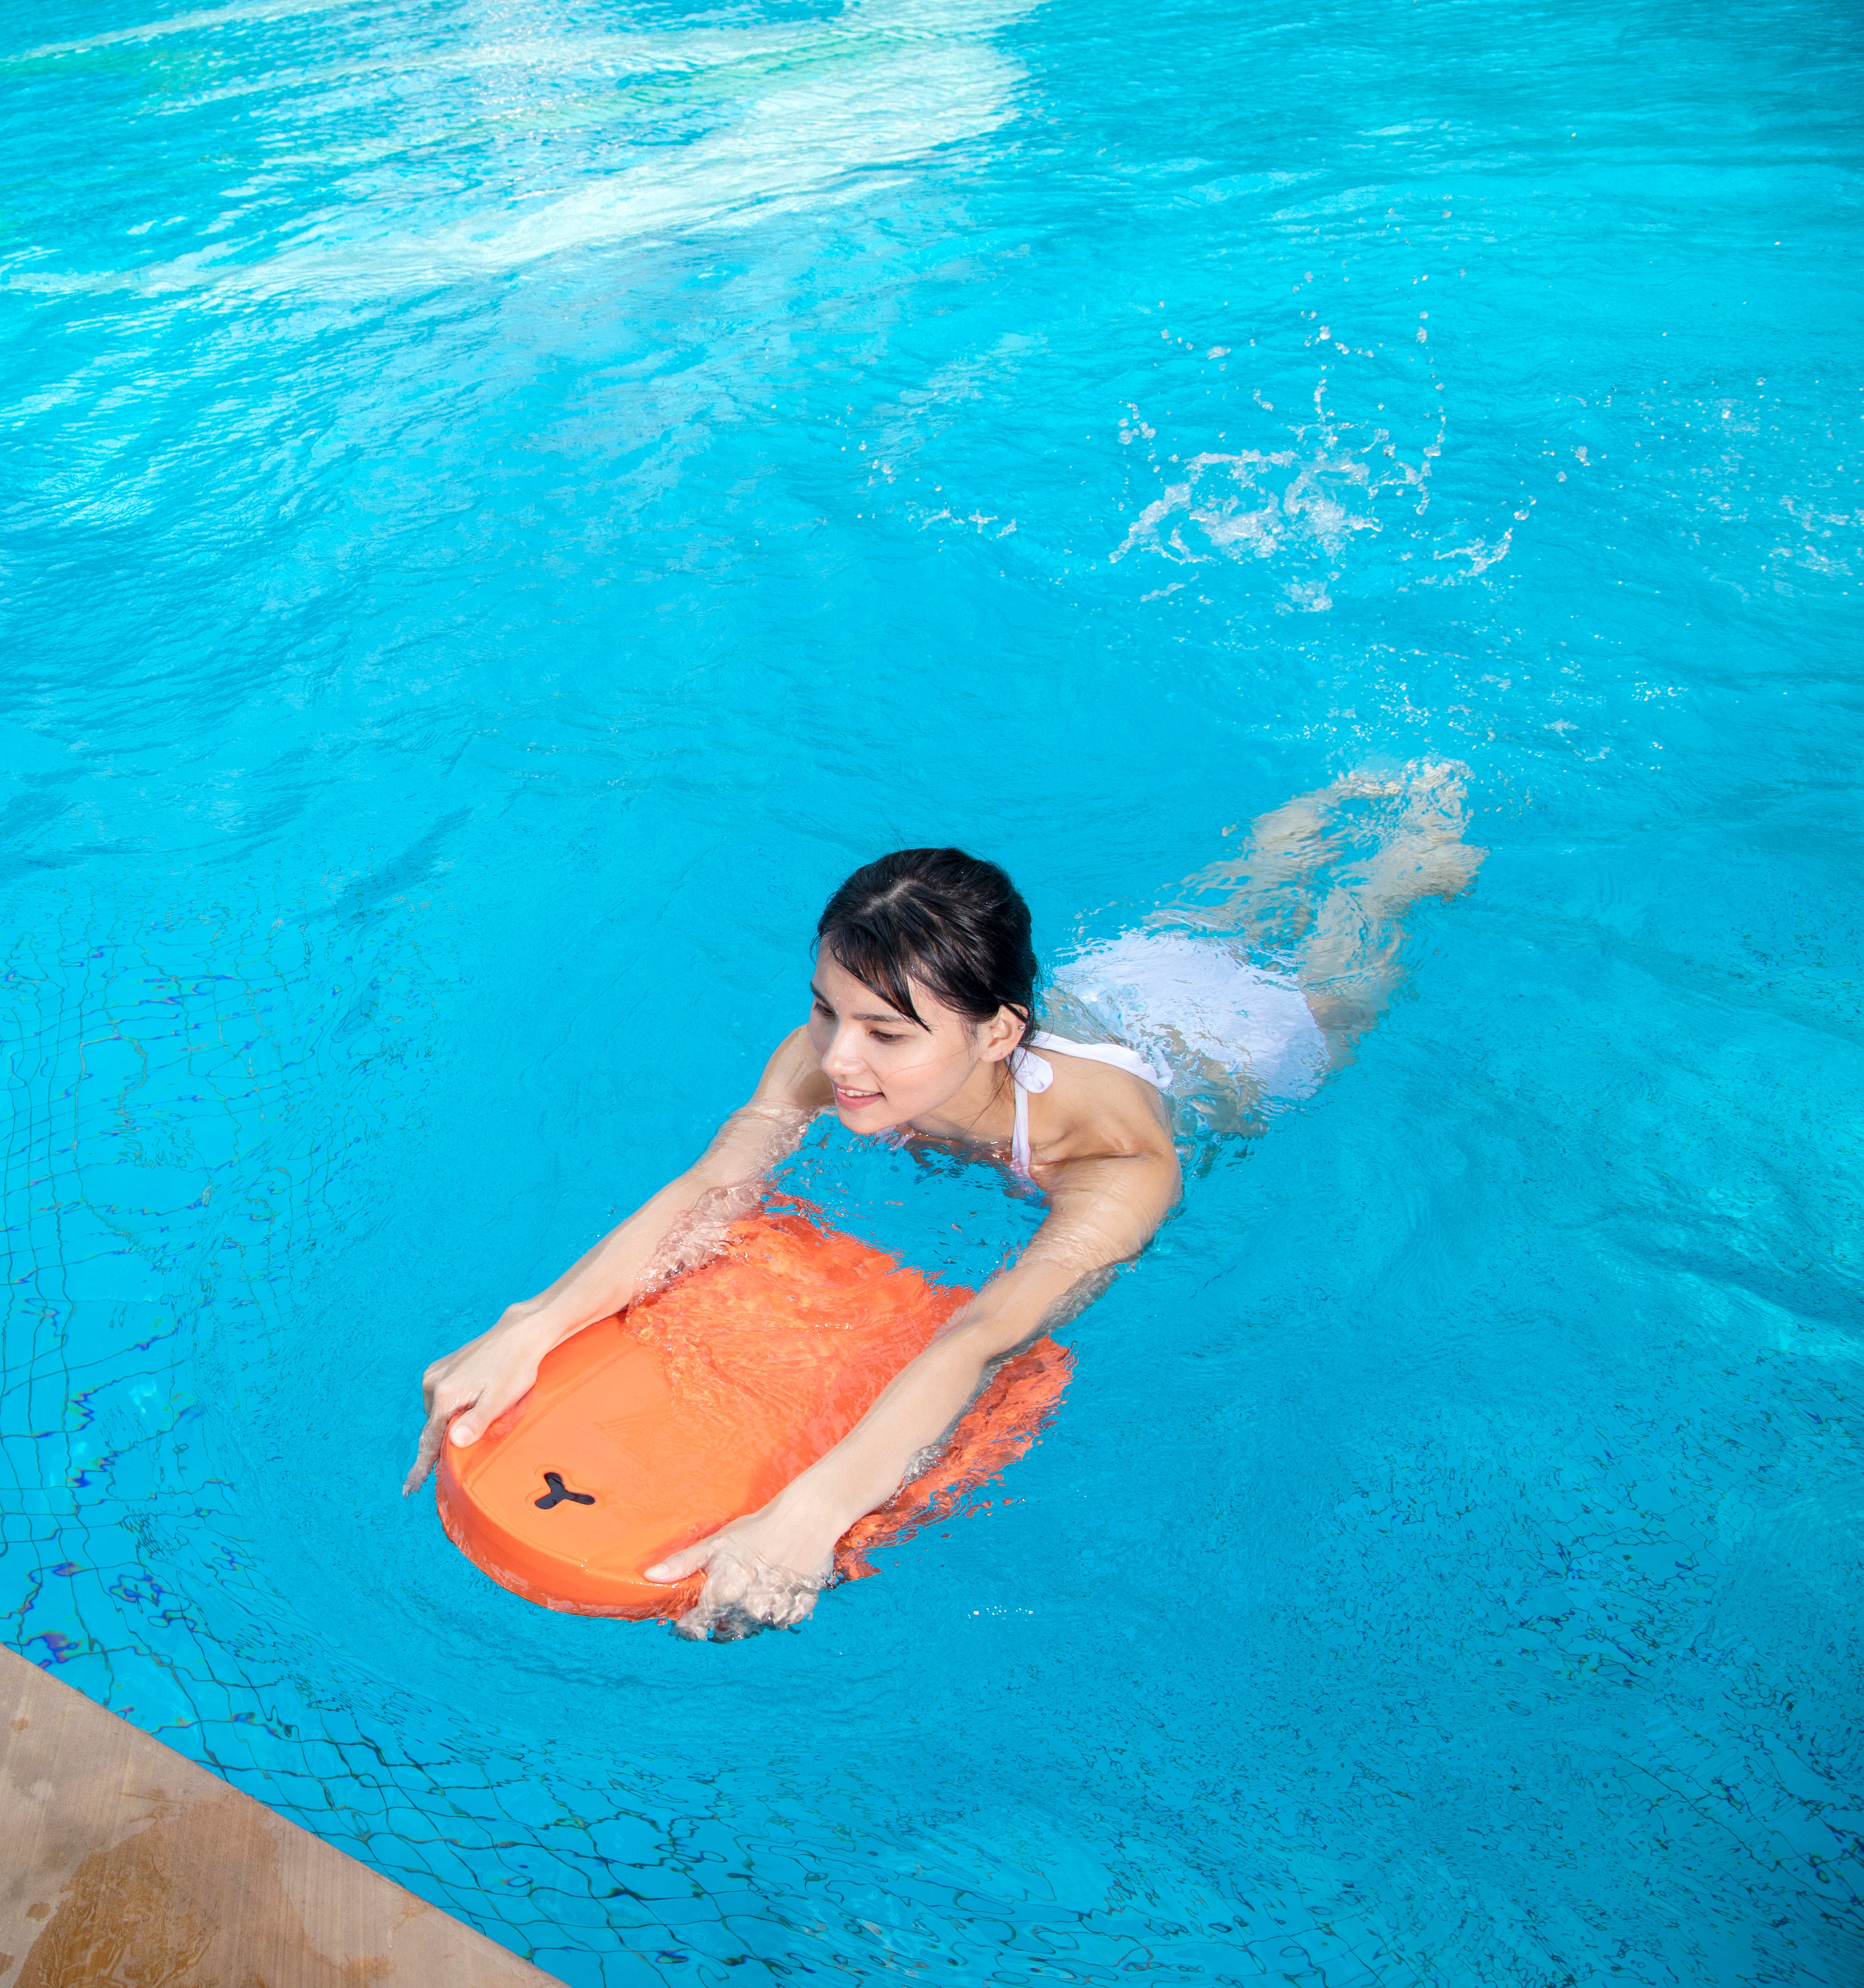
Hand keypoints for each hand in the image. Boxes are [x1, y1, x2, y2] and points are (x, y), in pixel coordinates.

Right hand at [402, 1309, 549, 1495]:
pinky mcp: (443, 1367)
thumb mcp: (500, 1400)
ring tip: (480, 1416)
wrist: (519, 1335)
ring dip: (450, 1421)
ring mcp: (436, 1373)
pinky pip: (441, 1396)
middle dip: (441, 1444)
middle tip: (459, 1454)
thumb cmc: (515, 1367)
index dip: (421, 1467)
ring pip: (438, 1412)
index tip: (410, 1488)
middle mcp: (433, 1383)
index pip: (428, 1441)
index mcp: (445, 1395)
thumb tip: (454, 1443)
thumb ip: (476, 1423)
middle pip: (433, 1427)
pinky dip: (451, 1406)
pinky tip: (471, 1403)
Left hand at [643, 1491, 842, 1640]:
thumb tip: (650, 1576)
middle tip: (730, 1591)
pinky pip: (780, 1621)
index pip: (697, 1628)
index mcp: (724, 1597)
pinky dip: (775, 1610)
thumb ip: (684, 1563)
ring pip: (753, 1628)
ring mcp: (776, 1614)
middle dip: (721, 1619)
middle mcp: (750, 1612)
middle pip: (726, 1631)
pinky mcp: (798, 1611)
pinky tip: (775, 1586)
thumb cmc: (757, 1528)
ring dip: (748, 1616)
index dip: (692, 1622)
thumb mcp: (716, 1543)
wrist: (807, 1517)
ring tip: (754, 1586)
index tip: (693, 1614)